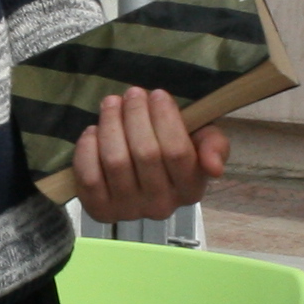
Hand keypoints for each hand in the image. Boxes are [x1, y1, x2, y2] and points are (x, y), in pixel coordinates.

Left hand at [70, 87, 228, 222]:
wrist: (137, 176)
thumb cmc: (174, 152)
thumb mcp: (201, 143)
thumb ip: (214, 146)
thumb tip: (214, 167)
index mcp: (190, 190)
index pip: (177, 151)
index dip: (165, 118)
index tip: (157, 94)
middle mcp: (161, 206)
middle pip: (146, 153)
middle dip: (136, 114)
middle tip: (132, 93)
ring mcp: (129, 211)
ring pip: (116, 161)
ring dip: (111, 124)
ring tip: (111, 104)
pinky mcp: (100, 210)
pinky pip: (89, 177)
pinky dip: (88, 149)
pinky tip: (94, 131)